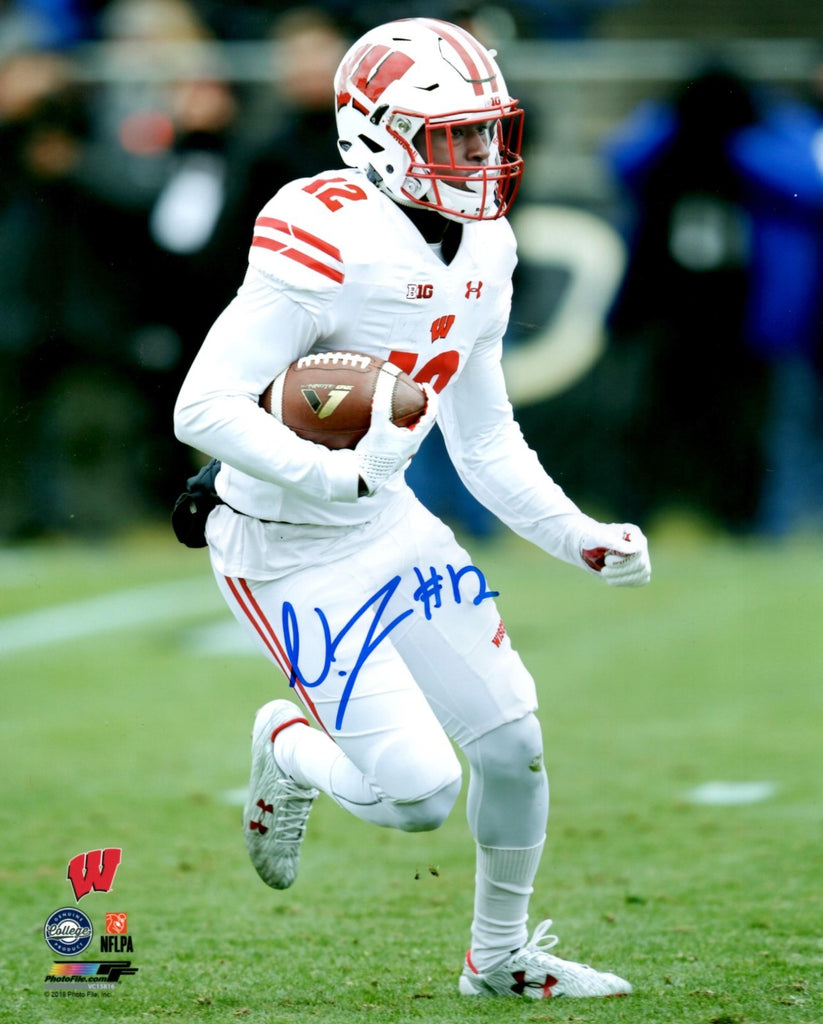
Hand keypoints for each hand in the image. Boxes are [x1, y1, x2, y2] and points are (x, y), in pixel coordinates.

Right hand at [355, 370, 437, 495]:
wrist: (364, 477)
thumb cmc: (373, 454)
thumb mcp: (377, 428)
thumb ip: (381, 406)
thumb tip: (383, 384)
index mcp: (415, 438)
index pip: (431, 414)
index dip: (431, 397)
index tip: (424, 386)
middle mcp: (413, 445)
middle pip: (427, 421)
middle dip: (425, 405)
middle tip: (418, 392)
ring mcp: (406, 450)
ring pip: (417, 429)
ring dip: (415, 415)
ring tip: (406, 403)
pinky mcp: (396, 453)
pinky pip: (406, 434)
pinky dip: (405, 423)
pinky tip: (391, 420)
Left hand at [581, 523, 650, 586]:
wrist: (589, 549)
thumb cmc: (594, 540)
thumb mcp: (601, 539)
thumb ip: (616, 543)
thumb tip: (635, 550)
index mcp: (633, 533)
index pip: (638, 550)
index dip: (623, 560)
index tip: (607, 561)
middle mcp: (641, 545)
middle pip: (641, 564)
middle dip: (620, 569)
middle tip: (604, 569)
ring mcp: (643, 558)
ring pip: (643, 574)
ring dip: (621, 578)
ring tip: (605, 574)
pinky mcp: (640, 571)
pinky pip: (640, 581)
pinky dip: (624, 582)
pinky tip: (611, 578)